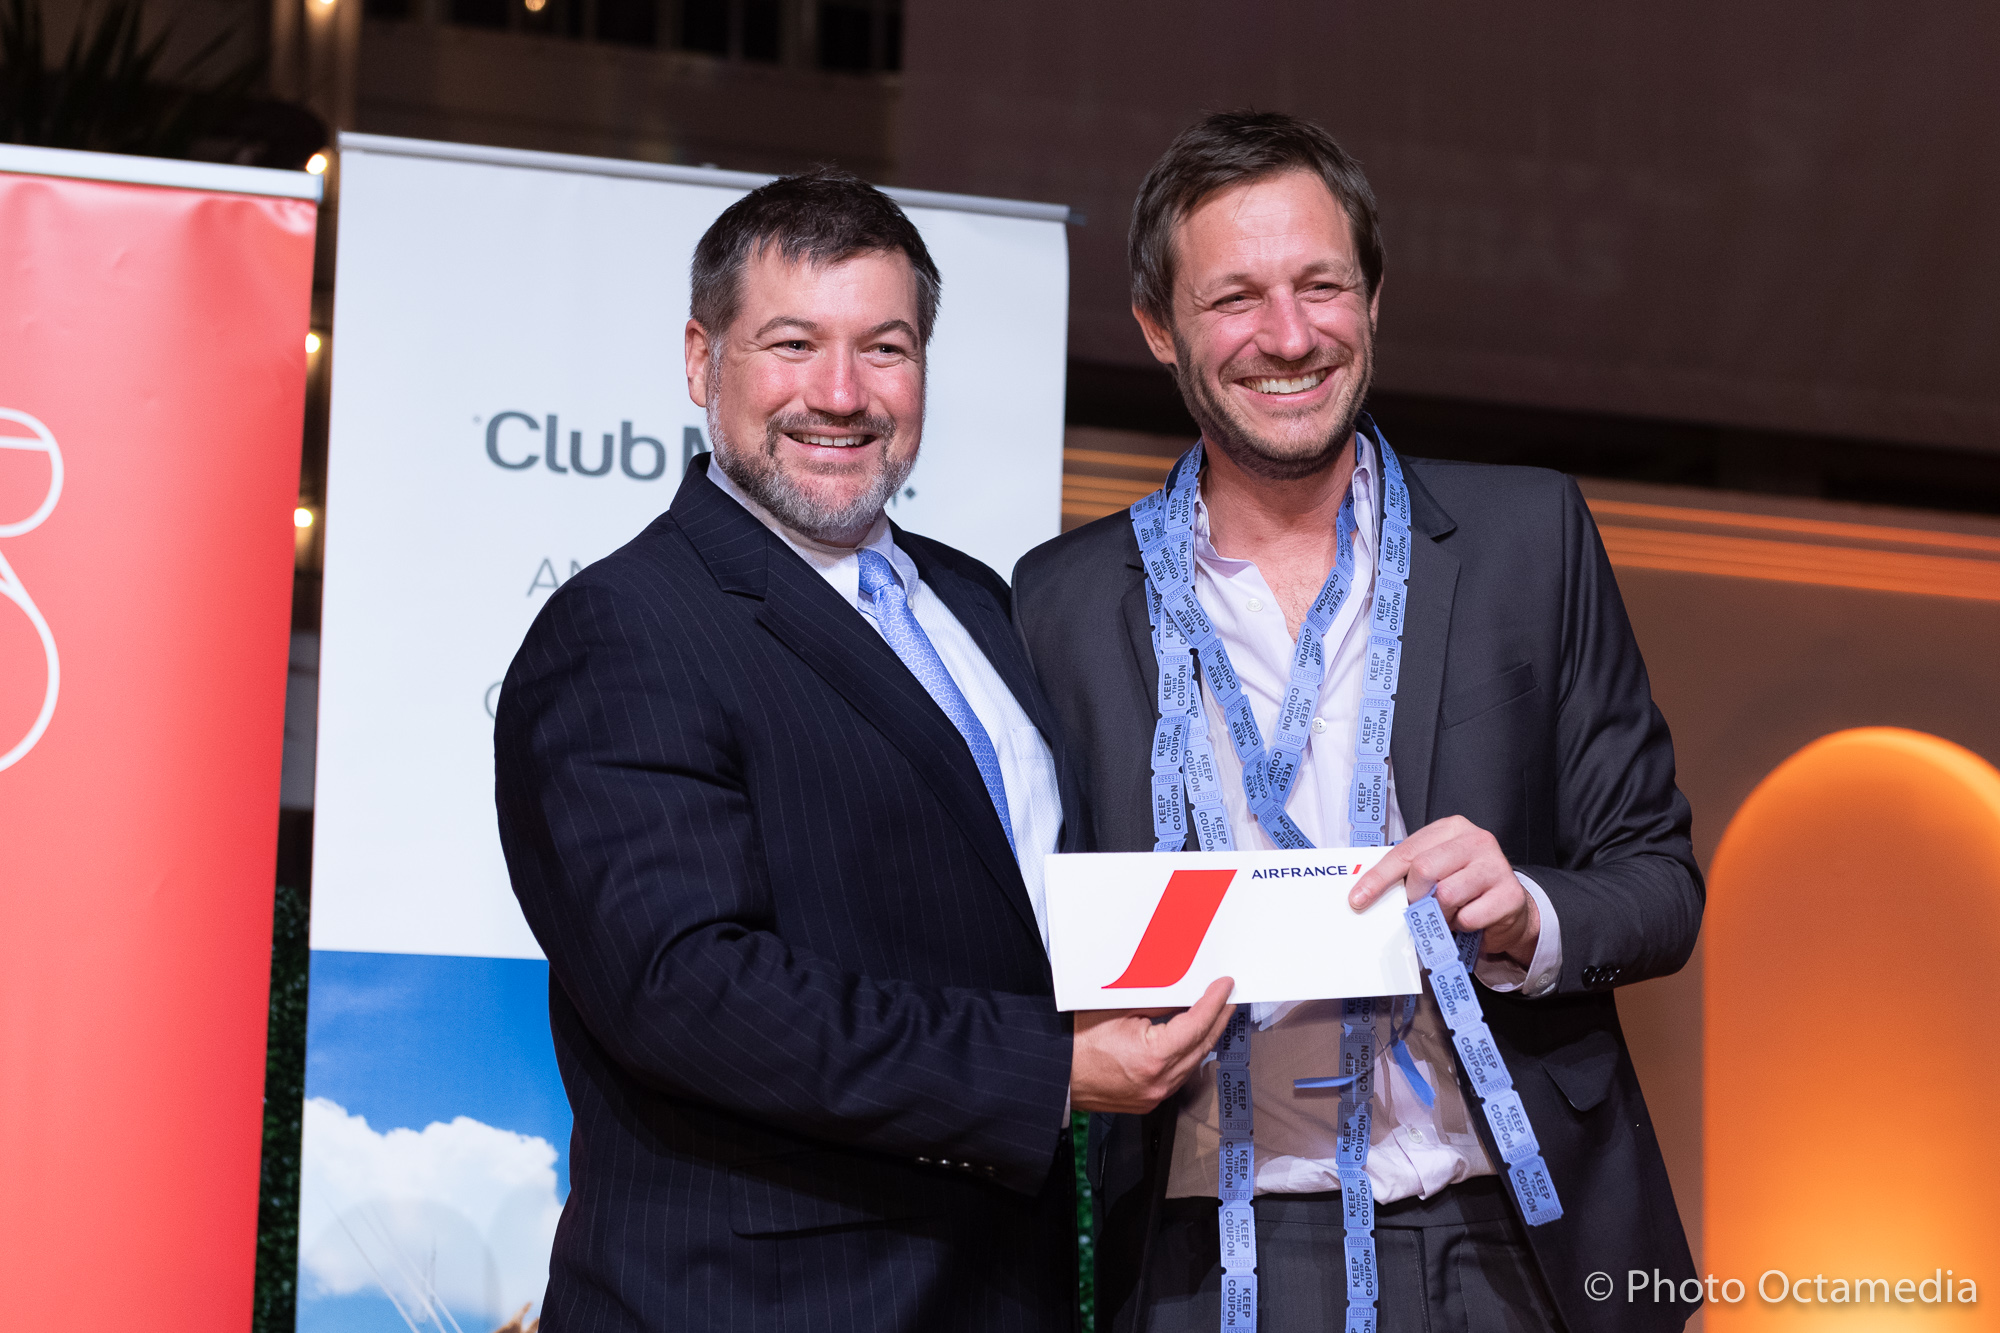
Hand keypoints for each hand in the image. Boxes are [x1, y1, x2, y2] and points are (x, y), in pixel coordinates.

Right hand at [1070, 977, 1235, 1114]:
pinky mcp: (1149, 1102)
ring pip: (1194, 1063)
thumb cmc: (1076, 1044)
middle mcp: (1159, 1081)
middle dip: (1218, 1019)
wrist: (1056, 1077)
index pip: (1196, 1024)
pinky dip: (1188, 1055)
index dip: (1214, 1002)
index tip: (1224, 987)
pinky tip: (1189, 1041)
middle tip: (1228, 998)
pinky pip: (1179, 1076)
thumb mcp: (1117, 1011)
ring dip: (1205, 1038)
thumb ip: (1156, 1003)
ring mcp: (1155, 1095)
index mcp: (1153, 1057)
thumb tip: (1182, 993)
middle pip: (1202, 1045)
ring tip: (1212, 1016)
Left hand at [1347, 816, 1539, 968]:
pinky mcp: (1510, 894)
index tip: (1358, 899)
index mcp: (1451, 829)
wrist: (1510, 907)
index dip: (1378, 878)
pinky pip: (1468, 917)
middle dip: (1415, 896)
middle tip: (1419, 908)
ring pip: (1446, 895)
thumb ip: (1410, 873)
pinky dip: (1461, 925)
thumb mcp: (1437, 870)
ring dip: (1440, 914)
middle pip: (1424, 869)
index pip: (1405, 852)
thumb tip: (1367, 894)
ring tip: (1448, 915)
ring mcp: (1496, 865)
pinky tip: (1468, 920)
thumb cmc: (1465, 887)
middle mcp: (1476, 840)